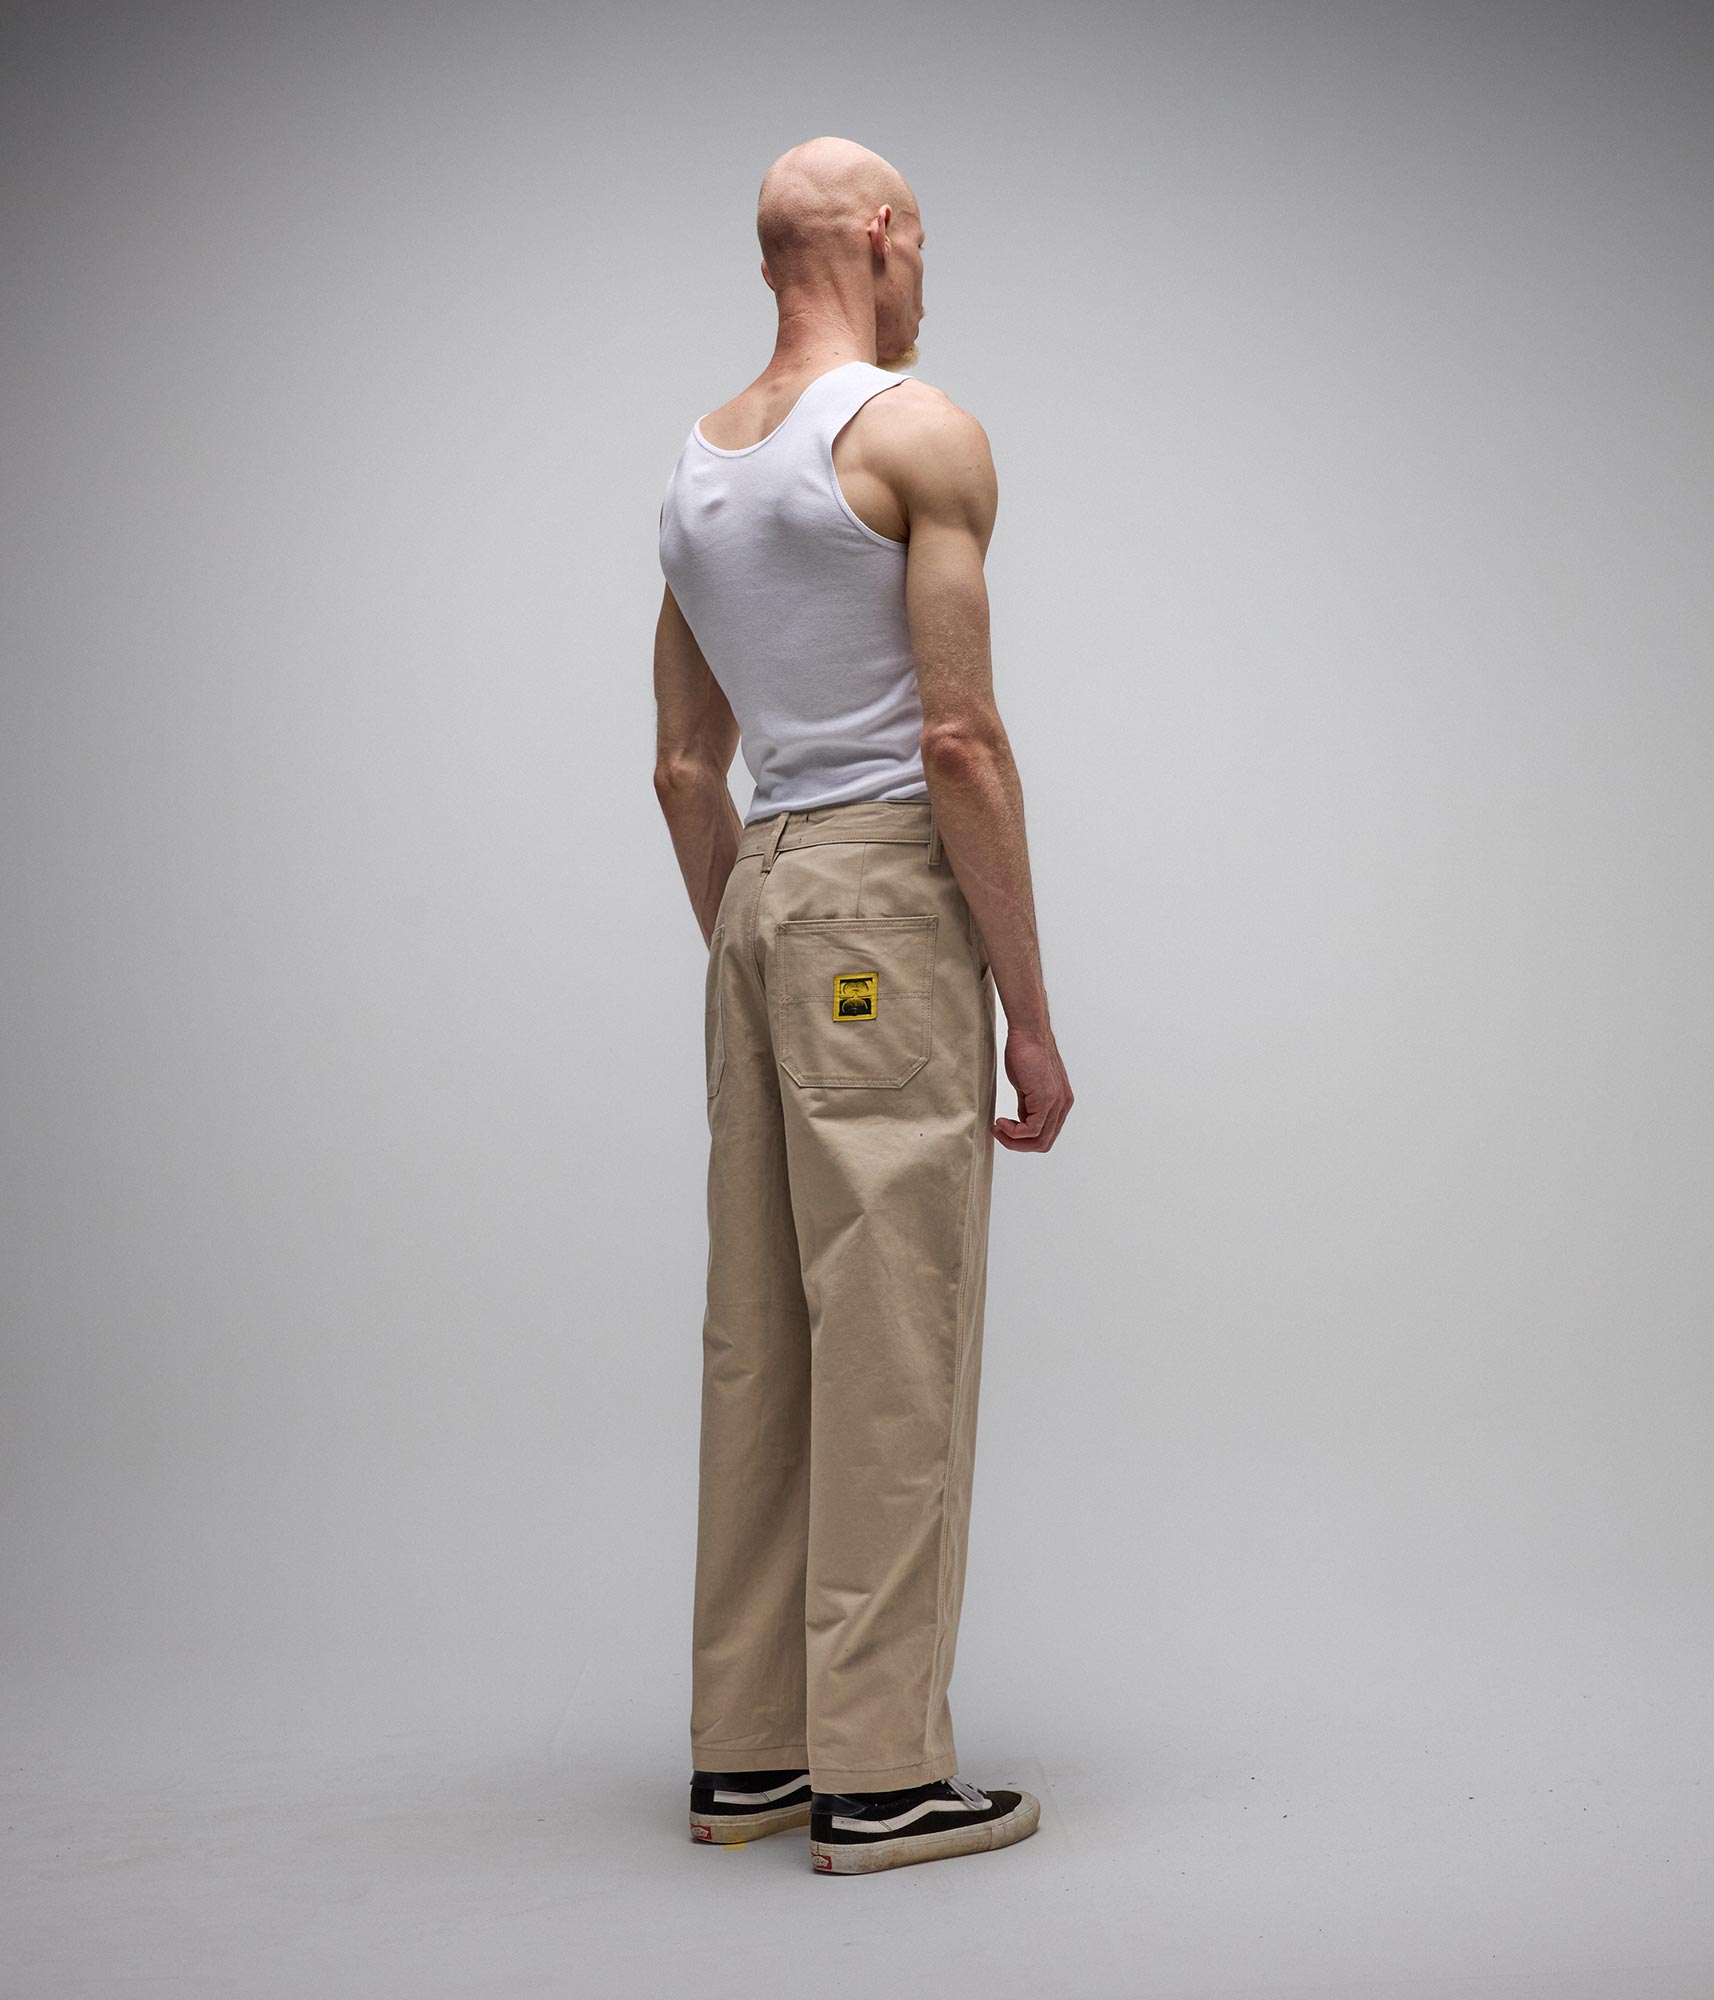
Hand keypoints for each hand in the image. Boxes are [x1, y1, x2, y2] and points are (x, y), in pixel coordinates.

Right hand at [994, 1026, 1072, 1151]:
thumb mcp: (1027, 1086)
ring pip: (1039, 1140)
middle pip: (1044, 1142)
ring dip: (1013, 1140)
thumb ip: (1028, 1106)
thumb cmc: (1025, 1052)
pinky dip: (1013, 1132)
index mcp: (1061, 1102)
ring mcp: (1056, 1103)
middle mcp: (1063, 1105)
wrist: (1028, 1033)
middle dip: (1018, 1144)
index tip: (1004, 1128)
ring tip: (998, 1128)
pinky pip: (1031, 1130)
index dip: (1023, 1139)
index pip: (1046, 1134)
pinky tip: (1000, 1122)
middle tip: (999, 1133)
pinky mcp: (1046, 1100)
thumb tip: (1020, 1121)